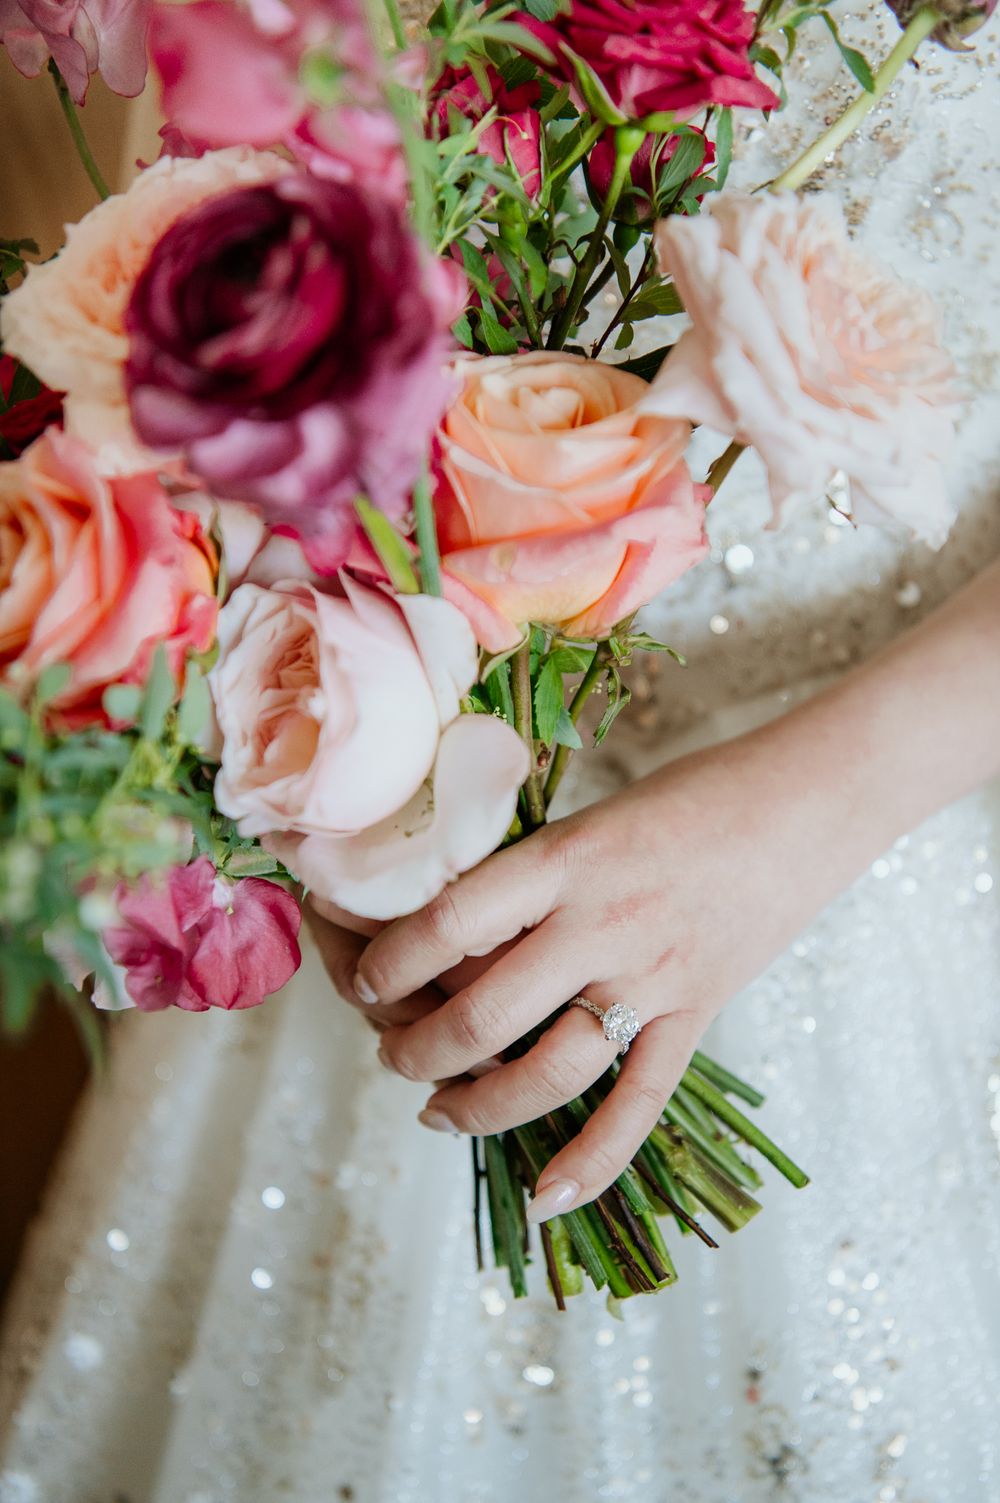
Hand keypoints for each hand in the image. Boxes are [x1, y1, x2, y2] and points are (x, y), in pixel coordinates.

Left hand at [351, 713, 875, 1221]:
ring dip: (478, 1106)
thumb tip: (444, 922)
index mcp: (566, 859)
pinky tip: (545, 1200)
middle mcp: (603, 923)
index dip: (387, 964)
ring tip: (436, 1109)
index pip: (449, 924)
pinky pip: (639, 1106)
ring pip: (550, 1073)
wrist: (804, 804)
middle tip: (391, 1052)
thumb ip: (529, 873)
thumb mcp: (591, 814)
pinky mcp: (697, 1016)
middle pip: (485, 1014)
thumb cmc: (690, 794)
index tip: (360, 980)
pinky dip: (592, 1163)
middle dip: (416, 1049)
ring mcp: (654, 978)